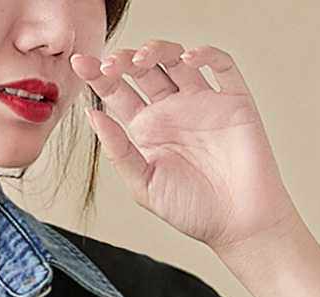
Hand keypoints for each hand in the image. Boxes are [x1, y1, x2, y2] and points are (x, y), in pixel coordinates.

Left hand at [67, 39, 298, 256]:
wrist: (238, 224)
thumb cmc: (193, 212)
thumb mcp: (145, 186)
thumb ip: (118, 152)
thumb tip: (92, 116)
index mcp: (148, 130)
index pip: (118, 92)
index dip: (99, 74)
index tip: (81, 63)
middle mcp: (172, 111)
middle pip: (144, 69)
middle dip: (125, 59)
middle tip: (113, 63)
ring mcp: (202, 102)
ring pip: (176, 59)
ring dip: (158, 50)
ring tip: (143, 60)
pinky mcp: (233, 100)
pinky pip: (220, 65)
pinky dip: (206, 54)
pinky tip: (189, 59)